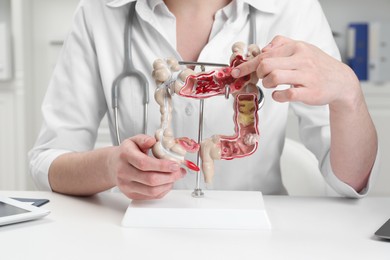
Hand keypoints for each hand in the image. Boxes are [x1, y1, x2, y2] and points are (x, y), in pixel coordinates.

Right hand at [107, 134, 185, 199]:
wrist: (113, 165)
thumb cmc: (126, 153)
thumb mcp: (133, 140)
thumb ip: (144, 139)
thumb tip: (153, 141)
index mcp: (125, 156)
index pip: (144, 163)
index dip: (162, 165)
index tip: (175, 164)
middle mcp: (124, 172)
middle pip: (150, 179)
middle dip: (169, 176)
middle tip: (179, 171)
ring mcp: (126, 186)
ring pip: (152, 191)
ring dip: (168, 184)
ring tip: (175, 177)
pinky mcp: (131, 194)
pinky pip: (151, 196)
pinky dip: (163, 190)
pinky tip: (167, 183)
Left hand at [232, 36, 360, 107]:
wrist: (341, 81)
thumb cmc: (318, 66)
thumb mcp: (302, 49)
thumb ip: (282, 45)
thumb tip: (263, 49)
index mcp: (297, 48)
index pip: (265, 54)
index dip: (247, 64)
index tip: (236, 71)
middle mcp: (302, 59)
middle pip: (266, 64)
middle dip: (259, 74)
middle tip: (263, 78)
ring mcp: (306, 76)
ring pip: (274, 77)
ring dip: (267, 84)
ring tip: (272, 85)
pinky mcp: (309, 92)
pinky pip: (286, 94)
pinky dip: (278, 96)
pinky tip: (280, 94)